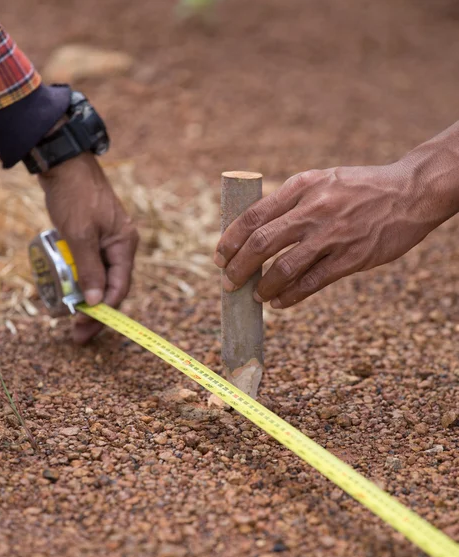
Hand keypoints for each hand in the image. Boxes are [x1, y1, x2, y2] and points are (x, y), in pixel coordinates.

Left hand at [39, 153, 138, 342]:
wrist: (65, 164)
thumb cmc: (75, 195)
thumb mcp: (79, 234)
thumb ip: (88, 268)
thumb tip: (94, 302)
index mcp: (124, 245)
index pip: (119, 286)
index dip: (104, 309)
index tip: (84, 325)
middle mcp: (120, 246)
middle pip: (111, 286)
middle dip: (95, 311)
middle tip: (78, 333)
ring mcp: (107, 242)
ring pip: (98, 278)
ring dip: (84, 296)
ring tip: (68, 315)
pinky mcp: (93, 238)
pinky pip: (89, 265)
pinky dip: (79, 279)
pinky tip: (67, 290)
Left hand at [214, 160, 451, 307]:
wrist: (409, 193)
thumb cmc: (360, 189)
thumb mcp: (321, 181)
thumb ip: (290, 202)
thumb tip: (254, 230)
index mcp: (302, 186)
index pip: (253, 216)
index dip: (229, 240)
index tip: (219, 256)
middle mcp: (314, 210)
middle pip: (261, 243)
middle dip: (238, 267)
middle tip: (228, 282)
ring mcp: (333, 235)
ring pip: (284, 268)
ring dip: (263, 286)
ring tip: (255, 296)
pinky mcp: (351, 258)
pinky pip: (312, 283)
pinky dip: (290, 297)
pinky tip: (279, 303)